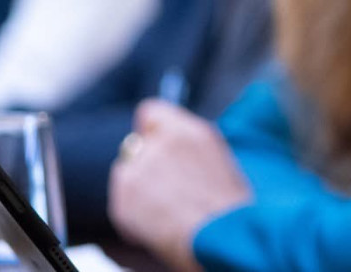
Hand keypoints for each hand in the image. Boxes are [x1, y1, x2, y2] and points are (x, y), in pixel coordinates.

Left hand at [108, 99, 250, 271]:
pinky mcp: (123, 198)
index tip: (154, 142)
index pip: (150, 112)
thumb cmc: (229, 206)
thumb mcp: (218, 158)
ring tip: (163, 208)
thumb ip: (188, 144)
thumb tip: (171, 143)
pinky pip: (120, 199)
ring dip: (138, 185)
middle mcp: (159, 144)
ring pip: (126, 171)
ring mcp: (138, 170)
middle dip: (146, 162)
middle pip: (137, 144)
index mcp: (187, 131)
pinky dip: (132, 211)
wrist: (221, 238)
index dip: (151, 129)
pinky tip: (155, 223)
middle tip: (166, 186)